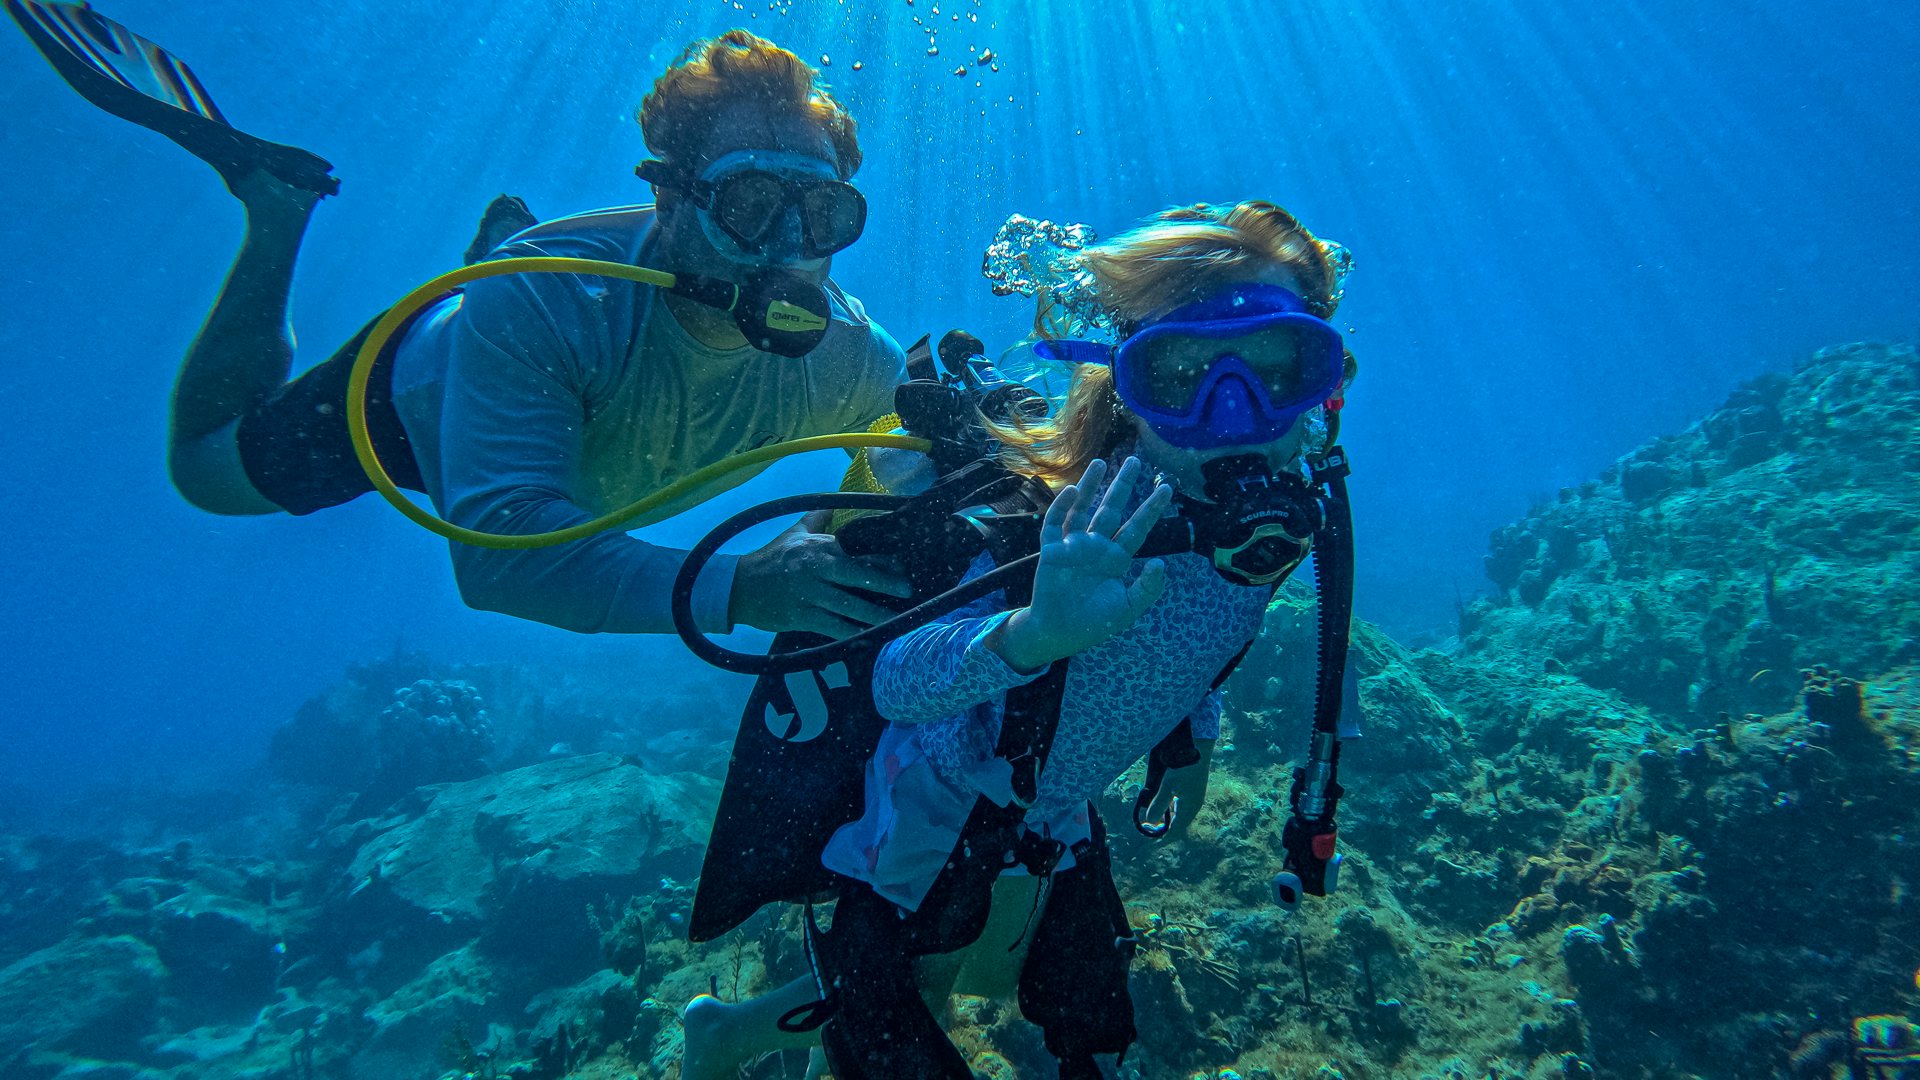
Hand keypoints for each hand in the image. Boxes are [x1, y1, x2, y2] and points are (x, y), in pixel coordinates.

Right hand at [730, 519, 913, 637]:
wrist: (739, 587)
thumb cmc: (771, 558)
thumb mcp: (793, 534)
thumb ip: (815, 520)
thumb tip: (830, 506)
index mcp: (819, 547)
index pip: (856, 551)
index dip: (882, 561)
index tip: (902, 568)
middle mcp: (816, 568)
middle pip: (857, 575)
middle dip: (885, 583)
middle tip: (907, 591)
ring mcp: (809, 594)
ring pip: (849, 606)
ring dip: (874, 614)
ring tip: (896, 620)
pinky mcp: (802, 617)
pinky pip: (833, 627)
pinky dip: (852, 634)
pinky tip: (869, 638)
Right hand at [991, 457, 1172, 671]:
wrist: (1060, 633)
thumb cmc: (1095, 622)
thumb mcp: (1129, 608)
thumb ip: (1147, 588)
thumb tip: (1161, 563)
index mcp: (1116, 559)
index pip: (1137, 528)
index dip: (1151, 509)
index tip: (1167, 488)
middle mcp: (1096, 547)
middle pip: (1112, 509)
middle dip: (1123, 486)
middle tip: (1135, 460)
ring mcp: (1074, 546)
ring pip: (1084, 509)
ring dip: (1090, 486)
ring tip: (1100, 462)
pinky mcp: (1051, 550)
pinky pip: (1056, 523)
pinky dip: (1062, 507)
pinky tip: (1072, 491)